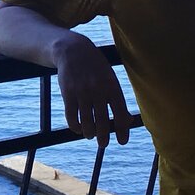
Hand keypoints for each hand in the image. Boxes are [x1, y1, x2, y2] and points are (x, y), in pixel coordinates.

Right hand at [51, 32, 132, 147]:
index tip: (122, 141)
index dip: (122, 129)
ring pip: (86, 122)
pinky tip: (78, 129)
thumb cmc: (97, 67)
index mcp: (112, 86)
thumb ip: (118, 98)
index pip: (120, 113)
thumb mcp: (110, 78)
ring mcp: (82, 92)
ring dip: (89, 133)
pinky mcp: (68, 94)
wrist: (73, 50)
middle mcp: (98, 90)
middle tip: (104, 144)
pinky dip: (75, 127)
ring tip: (91, 135)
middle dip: (104, 137)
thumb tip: (126, 121)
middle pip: (102, 121)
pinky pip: (72, 117)